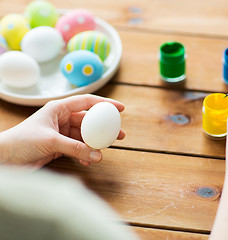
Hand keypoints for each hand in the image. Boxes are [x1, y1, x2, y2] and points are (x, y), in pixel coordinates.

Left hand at [0, 94, 124, 167]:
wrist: (4, 158)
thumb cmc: (21, 141)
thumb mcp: (51, 141)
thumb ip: (75, 148)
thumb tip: (98, 155)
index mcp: (59, 108)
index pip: (87, 102)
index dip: (105, 104)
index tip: (120, 109)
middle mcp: (62, 119)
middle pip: (89, 121)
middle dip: (105, 128)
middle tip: (120, 134)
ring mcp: (62, 133)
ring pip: (85, 136)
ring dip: (96, 143)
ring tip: (108, 149)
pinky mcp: (60, 147)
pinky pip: (78, 148)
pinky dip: (85, 154)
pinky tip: (89, 160)